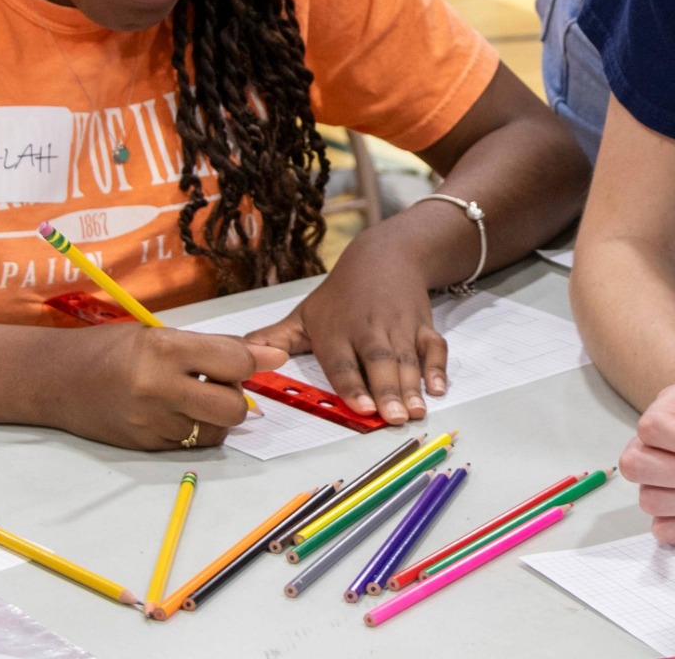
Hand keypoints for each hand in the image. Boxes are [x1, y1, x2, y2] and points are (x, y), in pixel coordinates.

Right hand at [48, 323, 286, 450]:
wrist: (56, 379)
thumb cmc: (112, 348)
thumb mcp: (163, 335)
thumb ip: (217, 346)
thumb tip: (274, 356)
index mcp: (165, 349)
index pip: (236, 362)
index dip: (255, 361)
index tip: (261, 359)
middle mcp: (159, 387)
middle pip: (233, 406)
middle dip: (237, 396)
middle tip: (218, 383)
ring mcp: (151, 421)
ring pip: (216, 430)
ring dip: (217, 415)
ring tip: (193, 398)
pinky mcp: (145, 445)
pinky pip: (193, 444)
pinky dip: (195, 430)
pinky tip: (175, 412)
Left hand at [243, 260, 446, 425]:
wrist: (385, 255)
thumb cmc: (341, 294)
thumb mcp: (304, 313)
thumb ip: (273, 339)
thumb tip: (236, 355)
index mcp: (336, 332)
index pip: (343, 362)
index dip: (352, 385)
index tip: (362, 408)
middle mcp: (368, 330)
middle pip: (379, 362)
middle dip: (387, 390)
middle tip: (394, 418)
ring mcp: (399, 328)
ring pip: (407, 359)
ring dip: (412, 387)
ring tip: (415, 412)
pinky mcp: (423, 325)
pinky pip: (434, 347)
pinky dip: (438, 367)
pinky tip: (438, 389)